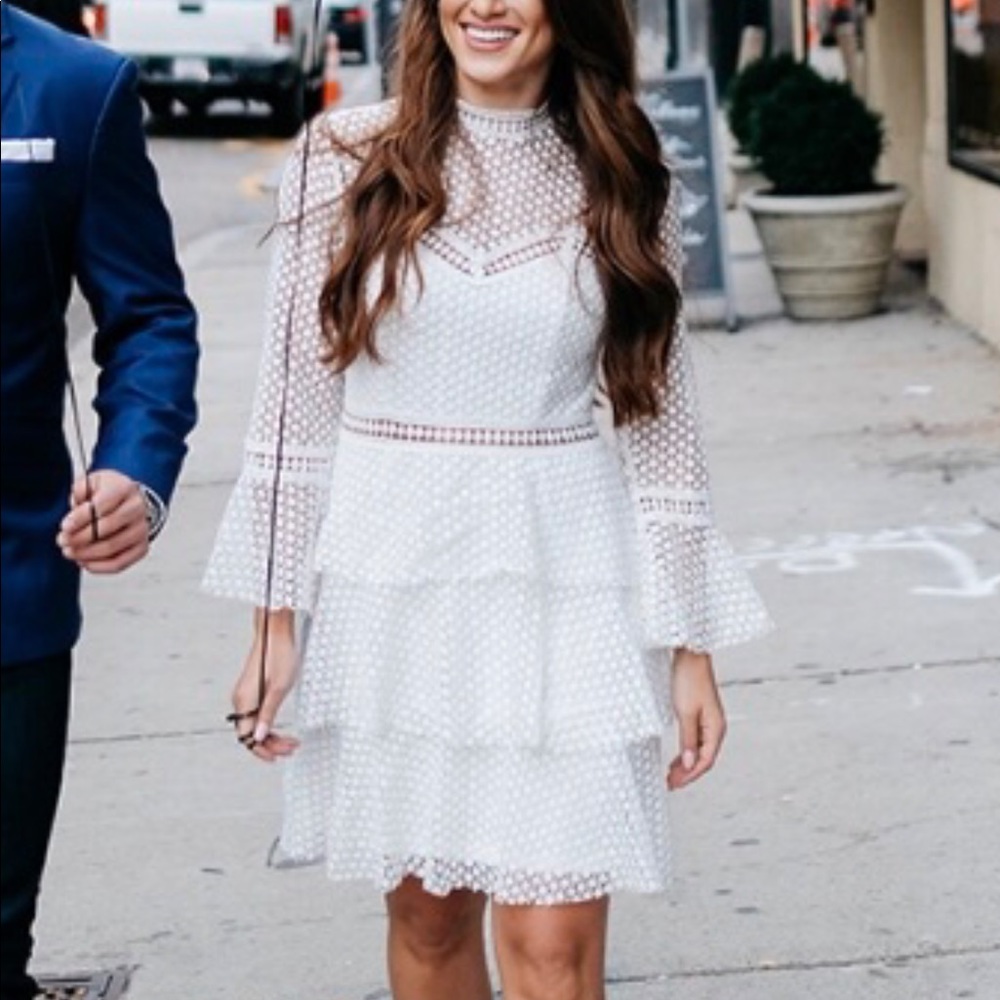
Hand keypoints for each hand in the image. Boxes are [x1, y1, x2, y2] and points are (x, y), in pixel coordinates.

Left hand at [57, 469, 148, 573]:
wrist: (132, 502)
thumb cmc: (108, 493)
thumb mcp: (92, 482)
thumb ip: (79, 490)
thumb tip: (75, 511)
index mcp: (125, 489)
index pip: (101, 506)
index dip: (80, 518)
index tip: (65, 527)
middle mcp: (137, 509)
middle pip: (105, 529)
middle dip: (79, 538)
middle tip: (62, 540)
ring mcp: (142, 530)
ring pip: (111, 548)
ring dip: (85, 553)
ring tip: (69, 552)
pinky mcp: (142, 548)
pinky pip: (119, 563)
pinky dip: (98, 566)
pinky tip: (83, 561)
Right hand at [230, 609, 300, 762]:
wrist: (275, 634)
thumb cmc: (281, 657)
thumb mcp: (279, 688)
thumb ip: (268, 713)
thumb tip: (259, 737)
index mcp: (244, 701)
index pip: (247, 736)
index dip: (261, 750)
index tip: (278, 757)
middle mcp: (240, 700)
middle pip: (250, 733)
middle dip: (270, 745)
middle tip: (292, 748)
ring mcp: (245, 696)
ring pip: (254, 725)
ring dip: (271, 736)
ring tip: (291, 741)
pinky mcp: (252, 691)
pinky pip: (256, 715)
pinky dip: (268, 725)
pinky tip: (282, 729)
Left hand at [667, 649, 726, 790]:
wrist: (690, 655)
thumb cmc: (688, 679)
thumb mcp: (685, 712)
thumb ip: (687, 739)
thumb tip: (689, 764)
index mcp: (716, 728)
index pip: (705, 761)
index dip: (690, 776)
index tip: (673, 784)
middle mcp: (715, 727)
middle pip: (703, 758)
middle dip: (687, 773)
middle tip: (669, 782)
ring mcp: (709, 721)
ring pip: (699, 750)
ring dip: (686, 763)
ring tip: (670, 774)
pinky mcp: (700, 714)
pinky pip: (695, 740)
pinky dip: (686, 751)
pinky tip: (677, 756)